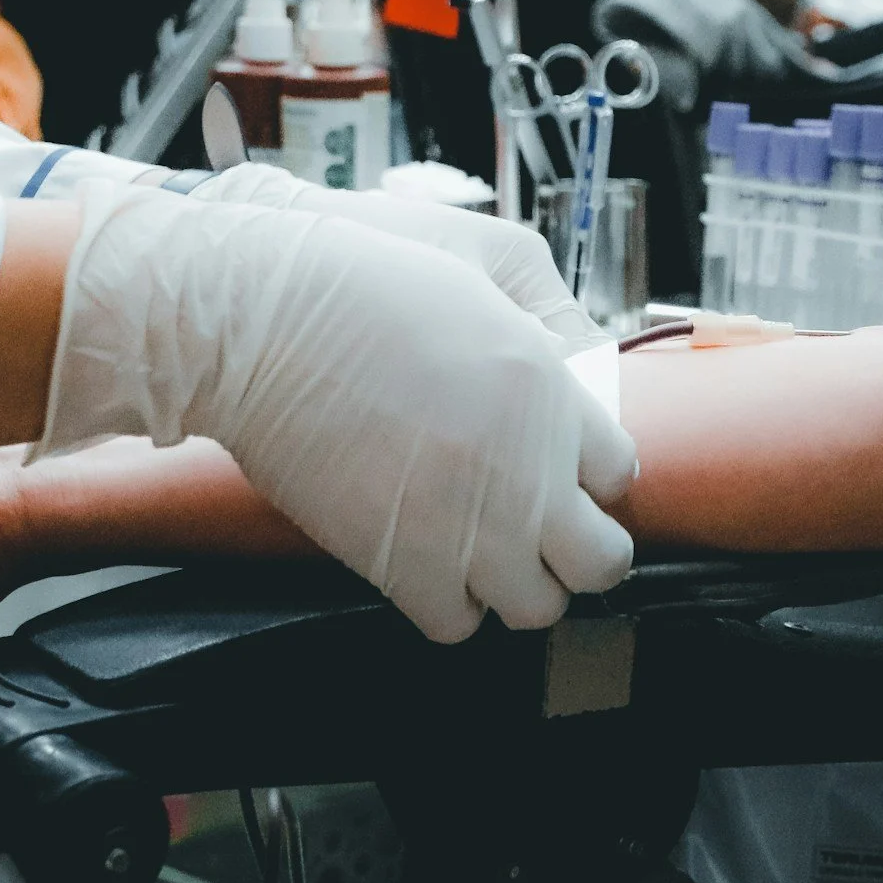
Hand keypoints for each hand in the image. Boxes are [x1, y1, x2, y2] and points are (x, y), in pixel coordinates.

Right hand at [41, 183, 638, 641]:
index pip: (621, 473)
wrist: (262, 322)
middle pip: (602, 561)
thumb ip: (546, 308)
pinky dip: (452, 606)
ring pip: (536, 607)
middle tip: (549, 528)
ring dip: (520, 583)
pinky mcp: (401, 567)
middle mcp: (525, 477)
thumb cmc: (362, 278)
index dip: (591, 472)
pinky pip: (456, 625)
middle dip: (584, 548)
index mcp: (552, 396)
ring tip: (490, 551)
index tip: (563, 466)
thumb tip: (576, 357)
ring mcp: (467, 531)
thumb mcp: (481, 257)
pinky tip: (435, 566)